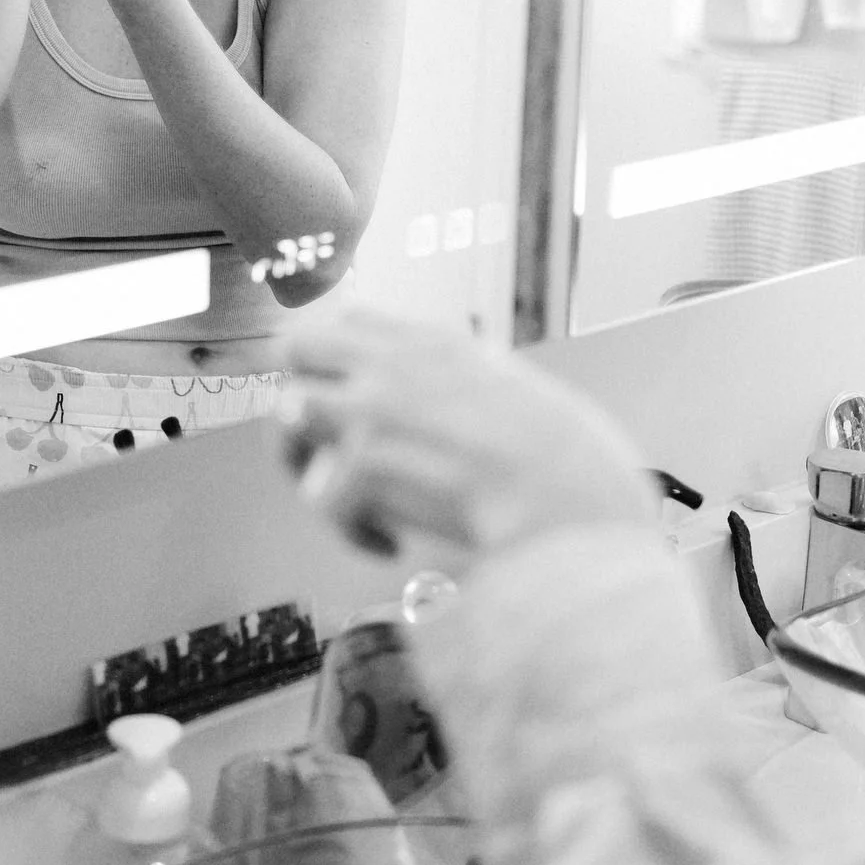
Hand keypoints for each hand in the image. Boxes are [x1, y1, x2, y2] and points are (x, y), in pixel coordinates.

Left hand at [280, 310, 653, 564]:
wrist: (578, 506)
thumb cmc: (570, 469)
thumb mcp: (515, 395)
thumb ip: (461, 390)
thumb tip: (436, 417)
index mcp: (438, 342)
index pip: (349, 319)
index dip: (336, 368)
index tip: (356, 416)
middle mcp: (397, 360)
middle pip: (295, 344)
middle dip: (297, 399)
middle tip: (325, 456)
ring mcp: (376, 402)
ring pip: (286, 411)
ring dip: (307, 463)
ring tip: (352, 505)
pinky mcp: (365, 455)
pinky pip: (316, 492)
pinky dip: (350, 529)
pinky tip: (389, 546)